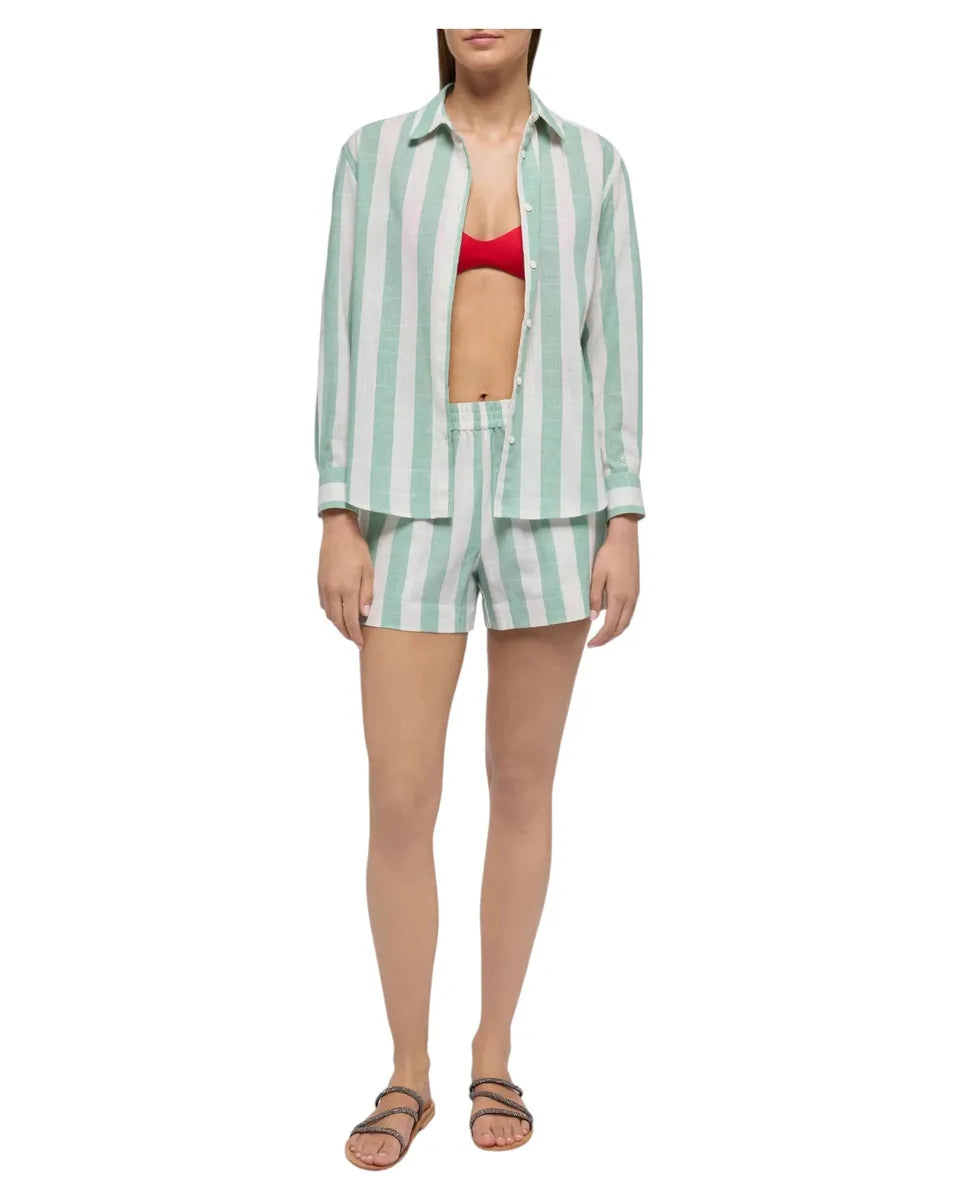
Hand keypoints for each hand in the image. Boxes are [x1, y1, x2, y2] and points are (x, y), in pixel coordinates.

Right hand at [317, 509, 374, 647]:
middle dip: (346, 633)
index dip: (355, 635)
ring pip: (329, 614)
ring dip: (338, 625)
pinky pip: (324, 605)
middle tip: (355, 640)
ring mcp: (324, 587)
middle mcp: (332, 591)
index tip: (361, 644)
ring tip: (348, 630)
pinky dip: (331, 614)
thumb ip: (367, 593)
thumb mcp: (369, 570)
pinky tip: (337, 614)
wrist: (337, 532)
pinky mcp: (319, 582)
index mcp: (347, 589)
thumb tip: (365, 613)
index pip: (350, 620)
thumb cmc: (357, 549)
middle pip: (338, 621)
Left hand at [587, 514, 639, 647]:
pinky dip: (621, 621)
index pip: (610, 626)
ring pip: (627, 621)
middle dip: (608, 638)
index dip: (600, 638)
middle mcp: (630, 599)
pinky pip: (630, 612)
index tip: (590, 644)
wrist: (624, 539)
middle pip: (621, 627)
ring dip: (615, 631)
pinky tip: (612, 620)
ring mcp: (635, 594)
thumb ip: (595, 597)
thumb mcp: (596, 575)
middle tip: (595, 643)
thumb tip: (594, 618)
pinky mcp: (636, 589)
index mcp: (619, 596)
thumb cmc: (608, 555)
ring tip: (603, 635)